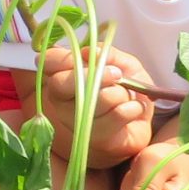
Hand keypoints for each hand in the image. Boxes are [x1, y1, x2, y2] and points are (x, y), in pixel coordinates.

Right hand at [38, 43, 154, 169]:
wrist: (140, 120)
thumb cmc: (126, 88)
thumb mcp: (122, 63)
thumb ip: (108, 54)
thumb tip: (91, 52)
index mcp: (63, 75)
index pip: (48, 61)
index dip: (65, 58)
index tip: (89, 57)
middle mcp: (61, 99)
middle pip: (60, 84)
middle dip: (95, 76)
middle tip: (117, 74)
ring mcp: (74, 120)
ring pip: (95, 99)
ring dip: (121, 94)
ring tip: (127, 96)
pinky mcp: (94, 137)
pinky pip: (116, 115)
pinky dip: (133, 108)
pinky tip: (134, 109)